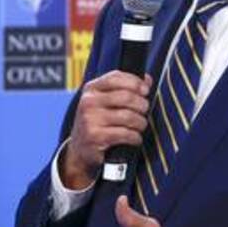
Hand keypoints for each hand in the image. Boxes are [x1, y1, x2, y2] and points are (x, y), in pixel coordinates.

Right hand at [60, 71, 152, 188]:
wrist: (80, 149)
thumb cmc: (97, 122)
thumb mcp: (105, 102)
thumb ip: (125, 88)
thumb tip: (147, 79)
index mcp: (91, 89)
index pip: (116, 77)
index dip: (135, 82)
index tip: (145, 91)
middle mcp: (88, 102)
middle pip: (126, 97)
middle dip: (142, 104)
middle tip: (145, 110)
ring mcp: (90, 119)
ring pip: (128, 116)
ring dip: (140, 122)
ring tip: (141, 125)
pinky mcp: (95, 136)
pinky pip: (125, 134)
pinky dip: (135, 137)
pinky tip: (135, 138)